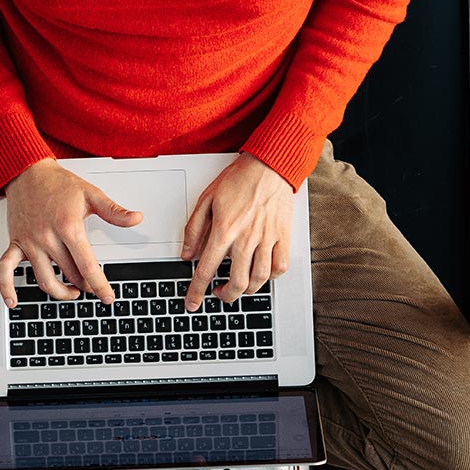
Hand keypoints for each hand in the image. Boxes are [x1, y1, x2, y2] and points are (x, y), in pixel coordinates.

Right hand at [0, 159, 142, 307]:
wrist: (28, 172)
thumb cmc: (58, 184)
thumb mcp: (91, 194)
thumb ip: (114, 211)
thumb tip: (136, 218)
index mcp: (68, 226)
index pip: (87, 265)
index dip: (100, 285)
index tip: (108, 297)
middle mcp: (47, 237)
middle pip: (69, 275)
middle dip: (85, 286)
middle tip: (93, 287)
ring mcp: (29, 242)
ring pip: (44, 280)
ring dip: (60, 293)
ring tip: (71, 292)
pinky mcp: (15, 243)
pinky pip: (5, 269)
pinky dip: (6, 287)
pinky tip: (13, 301)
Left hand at [180, 152, 293, 311]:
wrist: (269, 167)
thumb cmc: (238, 180)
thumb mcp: (206, 200)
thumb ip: (194, 229)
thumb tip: (187, 253)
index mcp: (224, 230)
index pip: (206, 270)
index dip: (196, 291)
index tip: (192, 303)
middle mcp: (246, 238)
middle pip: (236, 283)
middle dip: (225, 296)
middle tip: (219, 294)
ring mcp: (267, 239)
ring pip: (258, 279)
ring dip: (246, 291)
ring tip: (238, 287)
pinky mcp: (283, 237)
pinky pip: (280, 267)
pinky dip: (271, 277)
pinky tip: (262, 274)